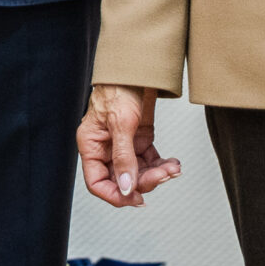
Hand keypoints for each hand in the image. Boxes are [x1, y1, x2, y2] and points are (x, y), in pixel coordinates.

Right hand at [79, 83, 181, 207]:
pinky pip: (150, 161)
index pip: (97, 182)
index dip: (115, 195)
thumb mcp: (121, 123)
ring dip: (158, 174)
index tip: (135, 198)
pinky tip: (173, 163)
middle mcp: (106, 148)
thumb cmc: (119, 87)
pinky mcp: (139, 139)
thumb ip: (124, 157)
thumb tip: (126, 187)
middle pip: (123, 180)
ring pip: (139, 172)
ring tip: (173, 167)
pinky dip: (163, 165)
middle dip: (144, 181)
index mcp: (92, 145)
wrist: (137, 66)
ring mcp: (123, 144)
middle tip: (163, 176)